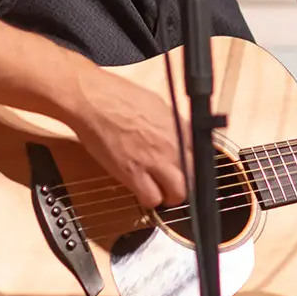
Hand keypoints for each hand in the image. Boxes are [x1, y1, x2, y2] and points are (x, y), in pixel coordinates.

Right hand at [68, 65, 189, 209]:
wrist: (93, 100)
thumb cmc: (119, 96)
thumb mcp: (158, 104)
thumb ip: (173, 125)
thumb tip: (180, 136)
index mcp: (180, 127)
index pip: (203, 155)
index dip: (195, 165)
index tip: (188, 168)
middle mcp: (172, 146)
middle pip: (194, 178)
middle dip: (186, 184)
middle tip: (175, 184)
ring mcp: (154, 161)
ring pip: (177, 193)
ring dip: (169, 195)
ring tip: (160, 191)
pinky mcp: (133, 174)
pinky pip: (151, 198)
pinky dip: (149, 199)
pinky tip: (142, 191)